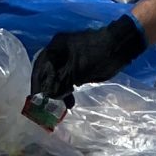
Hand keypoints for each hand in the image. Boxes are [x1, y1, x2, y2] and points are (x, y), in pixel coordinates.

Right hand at [28, 13, 145, 111]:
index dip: (36, 85)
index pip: (39, 67)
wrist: (120, 47)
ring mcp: (68, 58)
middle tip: (47, 107)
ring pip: (58, 78)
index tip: (35, 100)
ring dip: (58, 93)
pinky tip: (70, 102)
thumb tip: (47, 96)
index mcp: (55, 47)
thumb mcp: (77, 71)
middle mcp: (58, 51)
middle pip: (47, 73)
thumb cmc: (97, 56)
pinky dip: (68, 90)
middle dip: (47, 91)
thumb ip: (60, 82)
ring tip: (62, 107)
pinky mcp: (78, 66)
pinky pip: (67, 79)